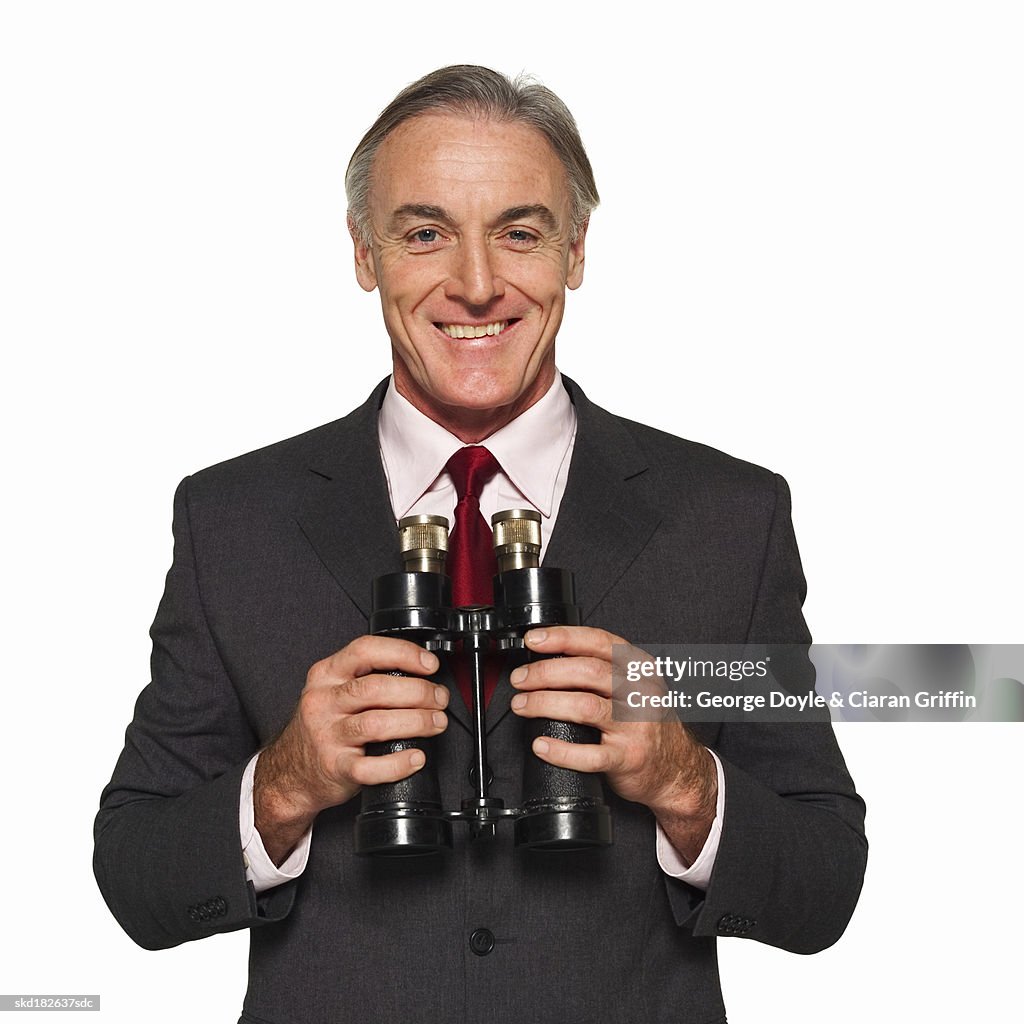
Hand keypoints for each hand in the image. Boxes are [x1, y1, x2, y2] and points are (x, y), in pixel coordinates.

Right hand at [254, 635, 448, 863]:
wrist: (290, 772)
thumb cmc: (322, 725)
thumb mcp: (332, 690)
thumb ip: (365, 676)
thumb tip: (419, 670)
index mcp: (326, 675)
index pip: (365, 651)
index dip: (403, 653)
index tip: (429, 664)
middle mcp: (323, 702)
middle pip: (376, 688)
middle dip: (418, 691)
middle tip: (439, 698)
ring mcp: (327, 736)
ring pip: (376, 724)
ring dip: (416, 722)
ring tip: (436, 722)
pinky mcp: (335, 768)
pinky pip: (371, 768)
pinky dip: (399, 763)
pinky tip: (416, 757)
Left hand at [508, 626, 716, 862]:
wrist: (677, 767)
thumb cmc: (646, 721)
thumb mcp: (634, 685)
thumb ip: (602, 669)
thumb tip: (549, 658)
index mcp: (638, 668)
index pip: (598, 642)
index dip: (563, 637)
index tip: (534, 640)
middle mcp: (639, 692)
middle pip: (587, 672)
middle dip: (545, 673)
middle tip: (521, 679)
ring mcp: (635, 726)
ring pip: (584, 707)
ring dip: (545, 704)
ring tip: (522, 705)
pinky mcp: (628, 758)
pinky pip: (589, 754)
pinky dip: (560, 750)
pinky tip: (541, 745)